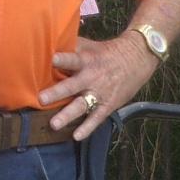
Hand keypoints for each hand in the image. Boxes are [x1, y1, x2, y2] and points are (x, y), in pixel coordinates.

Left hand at [38, 35, 159, 139]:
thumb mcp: (90, 46)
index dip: (62, 60)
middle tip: (41, 99)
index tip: (51, 59)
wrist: (138, 58)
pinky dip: (87, 128)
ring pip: (81, 105)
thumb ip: (71, 47)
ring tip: (54, 124)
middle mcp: (91, 77)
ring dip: (67, 115)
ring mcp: (99, 93)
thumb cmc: (107, 52)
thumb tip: (48, 43)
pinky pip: (96, 118)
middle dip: (57, 93)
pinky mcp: (108, 104)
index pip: (72, 59)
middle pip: (72, 86)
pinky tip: (76, 136)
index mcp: (86, 60)